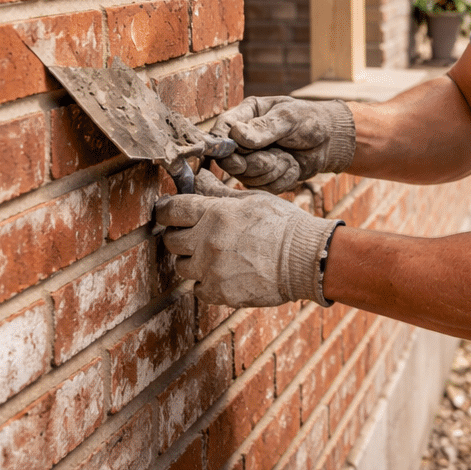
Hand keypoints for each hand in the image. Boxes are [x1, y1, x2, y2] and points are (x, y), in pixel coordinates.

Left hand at [153, 169, 343, 306]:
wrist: (305, 258)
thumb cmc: (283, 224)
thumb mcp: (252, 199)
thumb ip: (219, 192)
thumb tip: (200, 177)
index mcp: (215, 213)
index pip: (172, 210)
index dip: (165, 211)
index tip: (167, 213)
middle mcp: (207, 241)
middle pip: (171, 240)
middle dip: (180, 236)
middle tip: (196, 236)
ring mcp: (211, 269)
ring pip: (182, 267)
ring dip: (193, 261)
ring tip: (215, 256)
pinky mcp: (220, 293)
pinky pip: (197, 289)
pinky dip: (206, 283)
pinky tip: (224, 274)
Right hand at [210, 96, 355, 193]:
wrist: (330, 140)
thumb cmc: (309, 120)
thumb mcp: (289, 118)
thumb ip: (264, 127)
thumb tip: (237, 135)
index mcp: (245, 116)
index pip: (221, 131)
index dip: (223, 146)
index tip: (236, 154)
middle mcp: (244, 140)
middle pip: (230, 161)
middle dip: (253, 163)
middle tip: (272, 158)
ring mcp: (253, 160)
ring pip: (247, 178)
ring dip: (272, 171)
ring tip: (289, 158)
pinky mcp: (265, 177)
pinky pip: (265, 188)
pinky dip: (283, 179)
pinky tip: (293, 166)